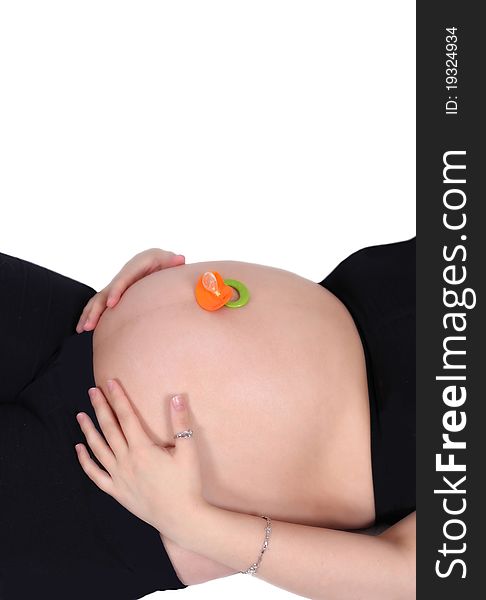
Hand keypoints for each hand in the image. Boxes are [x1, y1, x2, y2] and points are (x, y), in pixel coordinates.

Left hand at [75, 379, 206, 542]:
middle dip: (100, 408)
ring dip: (88, 430)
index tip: (110, 382)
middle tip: (92, 391)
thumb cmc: (187, 484)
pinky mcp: (117, 492)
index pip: (126, 416)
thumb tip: (177, 397)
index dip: (118, 398)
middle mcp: (126, 461)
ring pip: (98, 449)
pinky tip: (79, 449)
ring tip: (80, 415)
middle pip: (109, 428)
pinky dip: (85, 461)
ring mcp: (119, 477)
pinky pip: (95, 475)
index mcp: (142, 449)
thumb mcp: (188, 450)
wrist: (181, 517)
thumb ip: (181, 422)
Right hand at [76, 248, 185, 332]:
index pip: (122, 280)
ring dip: (89, 314)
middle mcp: (121, 277)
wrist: (153, 260)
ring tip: (82, 329)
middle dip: (96, 308)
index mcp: (134, 268)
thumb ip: (172, 261)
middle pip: (104, 292)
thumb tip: (180, 259)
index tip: (111, 303)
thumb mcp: (167, 258)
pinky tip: (84, 328)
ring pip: (98, 300)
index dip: (116, 291)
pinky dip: (91, 314)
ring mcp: (117, 286)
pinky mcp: (115, 295)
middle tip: (90, 324)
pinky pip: (100, 304)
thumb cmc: (162, 261)